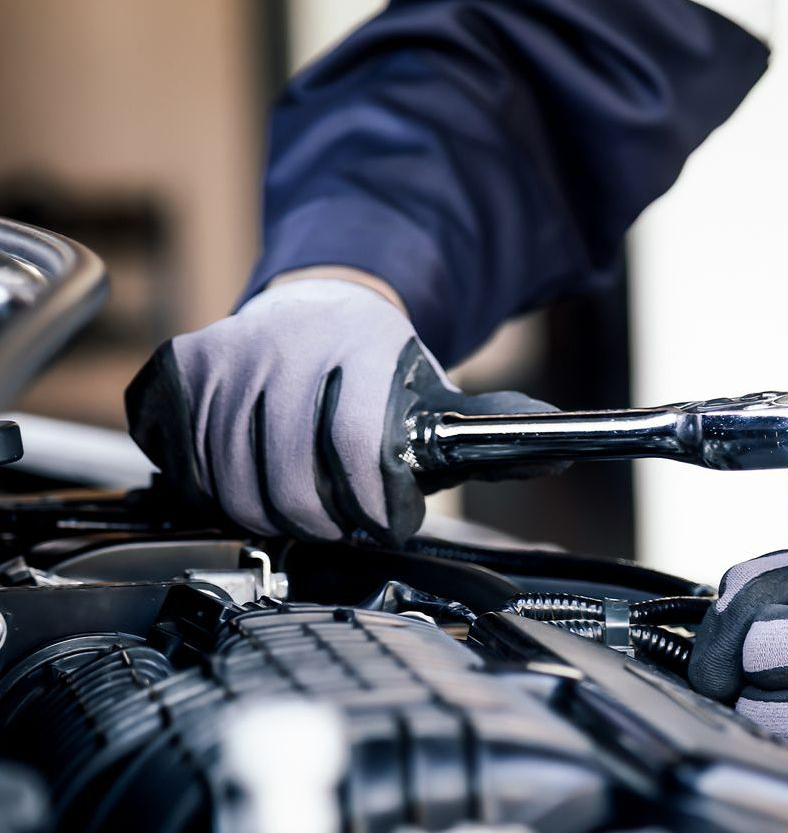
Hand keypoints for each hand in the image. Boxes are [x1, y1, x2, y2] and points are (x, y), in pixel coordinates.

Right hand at [125, 276, 556, 543]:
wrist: (322, 306)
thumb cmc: (384, 371)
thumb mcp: (442, 397)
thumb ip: (495, 432)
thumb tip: (560, 447)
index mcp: (360, 348)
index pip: (359, 454)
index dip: (374, 510)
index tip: (387, 525)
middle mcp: (286, 346)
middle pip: (291, 487)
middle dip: (325, 526)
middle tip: (344, 527)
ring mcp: (227, 356)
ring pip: (233, 487)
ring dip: (270, 516)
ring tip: (303, 507)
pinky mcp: (182, 371)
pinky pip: (186, 464)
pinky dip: (217, 490)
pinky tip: (252, 479)